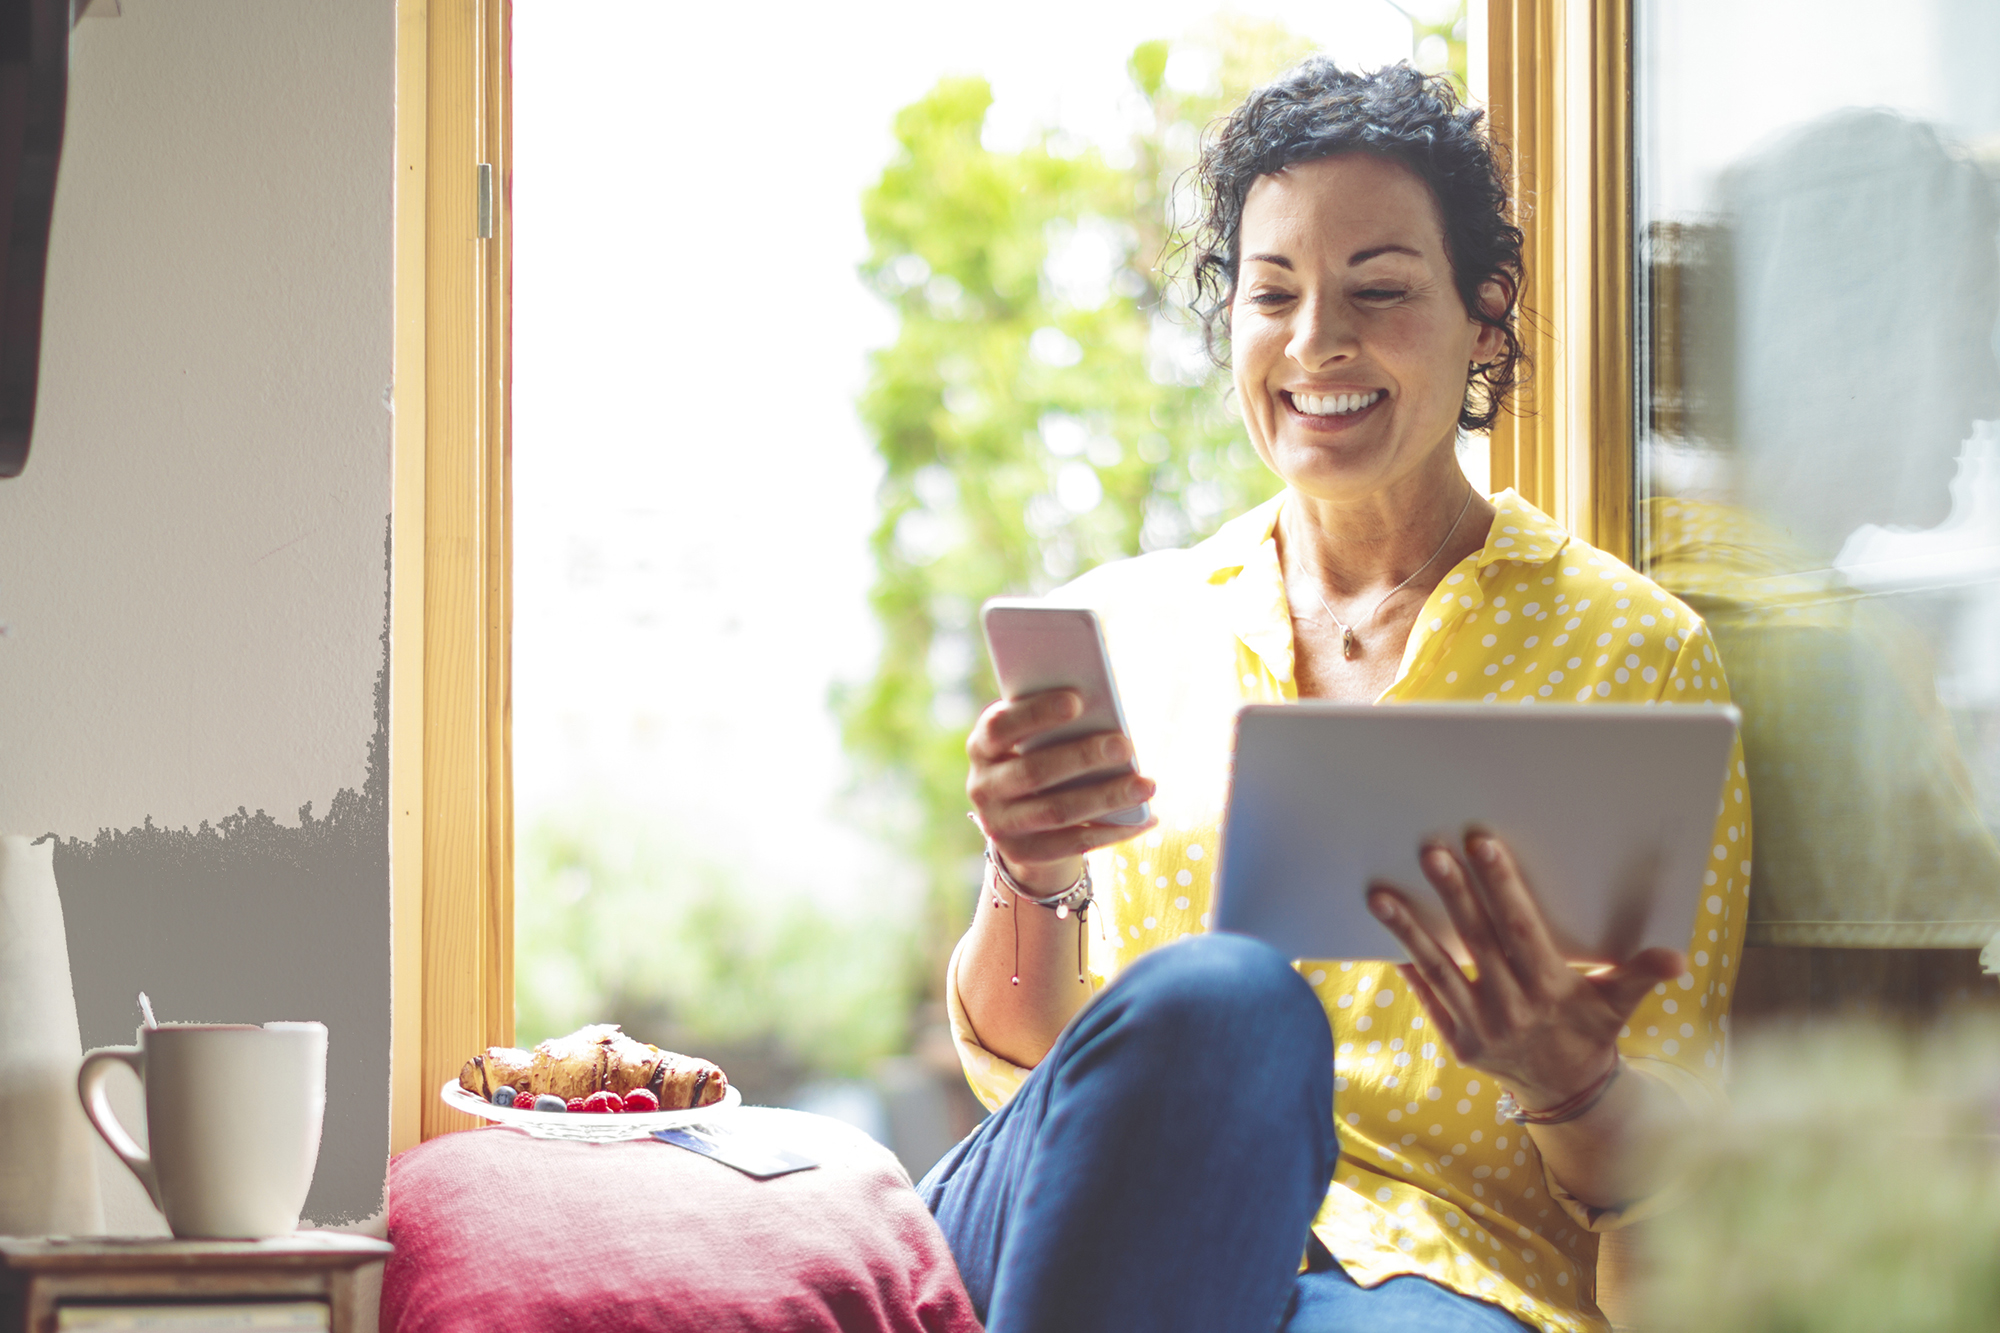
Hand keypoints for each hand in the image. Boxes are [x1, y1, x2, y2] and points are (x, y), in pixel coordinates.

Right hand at [965, 689, 1156, 893]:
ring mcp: (1000, 825)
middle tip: (1124, 746)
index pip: (1000, 727)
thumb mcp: (1036, 738)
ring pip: (1057, 811)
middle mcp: (982, 787)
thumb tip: (1106, 714)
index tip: (1077, 701)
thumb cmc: (1041, 756)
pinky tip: (1145, 819)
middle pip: (1033, 772)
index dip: (1036, 714)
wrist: (1022, 818)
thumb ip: (1057, 725)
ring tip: (1146, 785)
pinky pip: (1073, 843)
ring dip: (1106, 798)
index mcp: (982, 746)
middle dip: (1082, 757)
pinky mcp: (1024, 853)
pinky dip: (1113, 831)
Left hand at [1365, 832, 1683, 1110]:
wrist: (1566, 1093)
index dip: (1502, 886)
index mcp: (1550, 990)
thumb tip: (1677, 958)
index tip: (1481, 844)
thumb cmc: (1591, 1033)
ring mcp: (1479, 1027)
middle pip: (1477, 941)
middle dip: (1453, 894)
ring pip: (1439, 969)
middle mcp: (1511, 1008)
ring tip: (1380, 896)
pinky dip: (1406, 968)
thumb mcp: (1619, 1005)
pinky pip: (1426, 998)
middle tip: (1429, 852)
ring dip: (1408, 931)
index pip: (1521, 928)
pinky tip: (1385, 937)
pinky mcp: (1456, 1042)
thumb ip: (1640, 976)